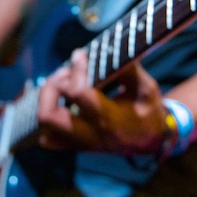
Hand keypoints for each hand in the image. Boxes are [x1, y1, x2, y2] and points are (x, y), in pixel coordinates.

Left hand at [36, 49, 168, 155]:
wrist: (151, 140)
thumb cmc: (148, 110)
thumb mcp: (146, 87)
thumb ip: (128, 70)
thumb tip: (108, 50)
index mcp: (110, 120)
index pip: (79, 93)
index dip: (75, 69)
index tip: (79, 55)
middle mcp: (91, 135)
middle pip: (49, 115)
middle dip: (51, 88)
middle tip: (64, 73)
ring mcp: (80, 143)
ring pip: (45, 128)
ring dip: (46, 101)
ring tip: (61, 84)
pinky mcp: (75, 146)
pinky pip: (48, 137)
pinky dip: (47, 116)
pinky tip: (59, 100)